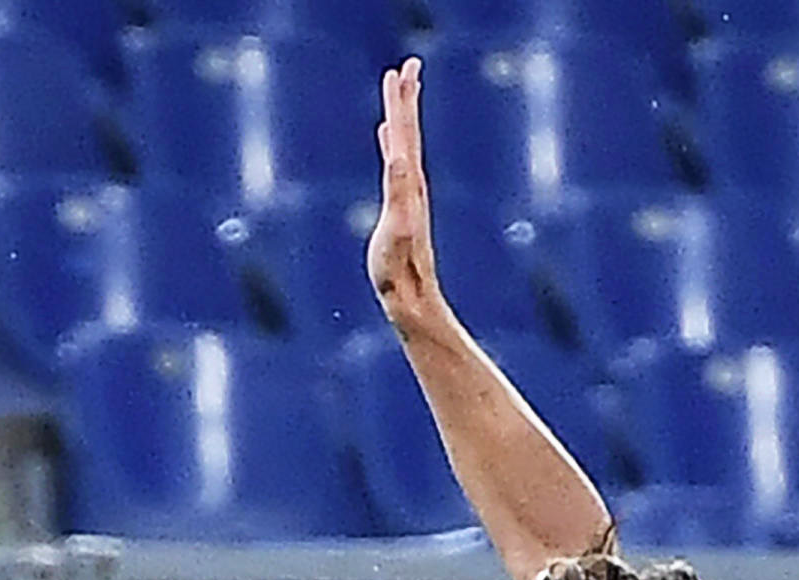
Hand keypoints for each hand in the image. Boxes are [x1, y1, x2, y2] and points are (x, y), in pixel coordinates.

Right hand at [367, 60, 443, 332]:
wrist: (410, 296)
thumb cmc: (399, 269)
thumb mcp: (396, 228)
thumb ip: (398, 193)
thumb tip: (400, 160)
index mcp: (408, 183)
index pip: (405, 133)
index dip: (401, 102)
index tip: (401, 70)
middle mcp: (411, 183)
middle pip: (408, 131)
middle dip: (406, 97)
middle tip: (408, 65)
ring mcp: (405, 193)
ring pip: (403, 143)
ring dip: (400, 115)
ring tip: (399, 90)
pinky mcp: (398, 204)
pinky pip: (394, 162)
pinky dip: (391, 143)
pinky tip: (387, 135)